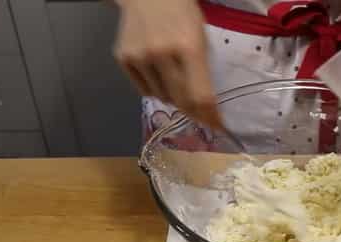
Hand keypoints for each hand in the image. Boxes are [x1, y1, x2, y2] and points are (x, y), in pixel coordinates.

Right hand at [113, 0, 221, 127]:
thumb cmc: (182, 15)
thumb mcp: (200, 39)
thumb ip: (202, 73)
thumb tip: (204, 109)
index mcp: (189, 47)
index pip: (201, 95)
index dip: (210, 116)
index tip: (216, 127)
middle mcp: (162, 54)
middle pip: (181, 101)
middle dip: (194, 111)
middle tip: (200, 114)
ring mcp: (140, 56)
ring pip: (162, 97)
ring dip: (172, 96)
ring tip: (174, 77)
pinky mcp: (123, 58)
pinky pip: (143, 90)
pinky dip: (154, 88)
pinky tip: (157, 70)